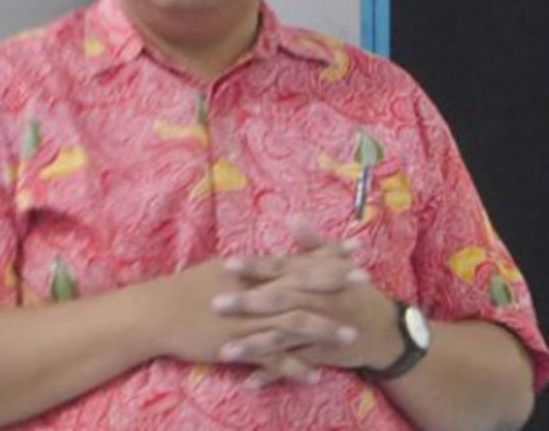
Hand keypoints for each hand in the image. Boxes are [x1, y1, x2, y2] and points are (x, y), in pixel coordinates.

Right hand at [146, 256, 345, 384]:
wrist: (154, 313)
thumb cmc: (182, 291)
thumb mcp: (217, 271)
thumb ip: (245, 270)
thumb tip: (265, 263)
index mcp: (248, 272)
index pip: (294, 259)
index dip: (325, 255)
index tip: (354, 249)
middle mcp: (252, 293)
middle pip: (300, 286)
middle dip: (334, 284)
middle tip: (365, 282)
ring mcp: (247, 321)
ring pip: (292, 324)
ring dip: (324, 330)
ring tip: (352, 336)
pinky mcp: (237, 346)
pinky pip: (271, 358)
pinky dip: (293, 367)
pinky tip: (315, 375)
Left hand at [211, 220, 400, 385]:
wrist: (386, 331)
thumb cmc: (354, 292)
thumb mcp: (338, 265)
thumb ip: (313, 243)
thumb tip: (294, 217)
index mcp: (315, 279)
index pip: (281, 269)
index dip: (256, 266)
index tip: (227, 263)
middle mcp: (315, 303)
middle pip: (278, 302)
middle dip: (246, 304)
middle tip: (215, 305)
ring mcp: (317, 332)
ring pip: (282, 338)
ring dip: (253, 347)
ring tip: (223, 352)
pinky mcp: (319, 356)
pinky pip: (293, 366)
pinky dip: (273, 375)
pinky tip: (249, 382)